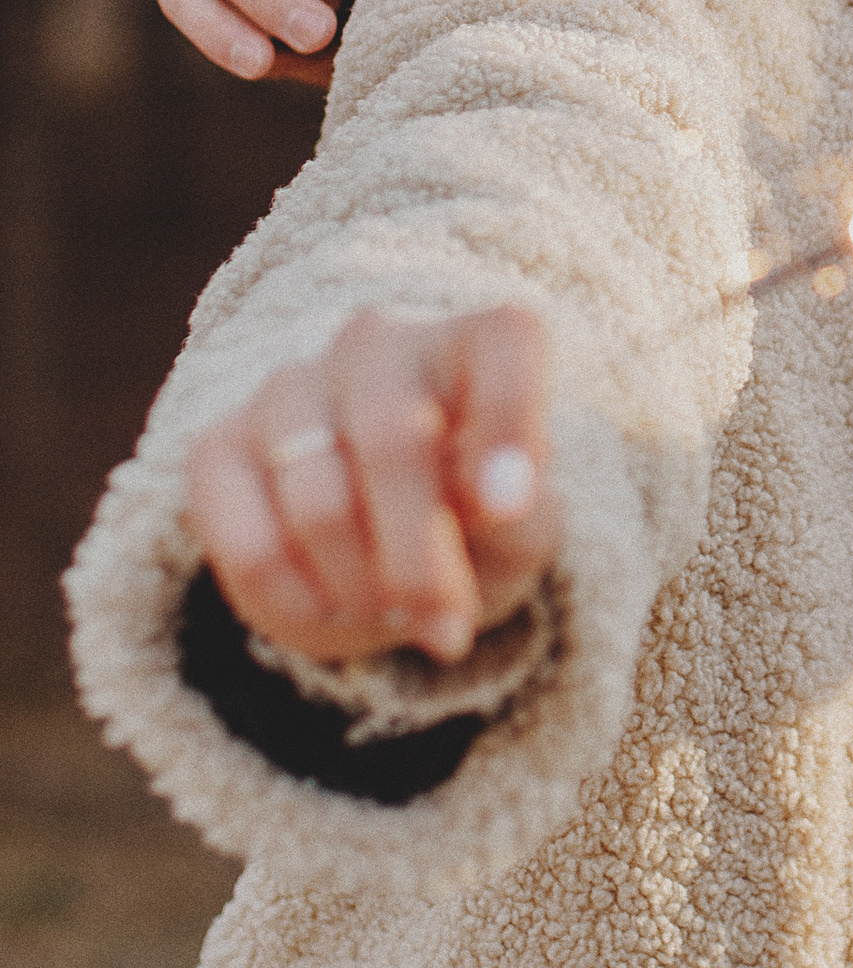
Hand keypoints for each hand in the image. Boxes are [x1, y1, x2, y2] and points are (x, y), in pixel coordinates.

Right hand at [187, 306, 560, 668]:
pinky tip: (334, 614)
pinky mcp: (218, 448)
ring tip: (392, 612)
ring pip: (318, 504)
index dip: (508, 421)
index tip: (511, 508)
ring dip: (363, 589)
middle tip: (446, 626)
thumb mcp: (520, 528)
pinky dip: (298, 606)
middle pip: (392, 440)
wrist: (393, 546)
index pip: (503, 341)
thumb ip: (517, 515)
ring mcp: (289, 388)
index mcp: (475, 342)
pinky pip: (249, 546)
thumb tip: (494, 504)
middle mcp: (377, 346)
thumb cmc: (475, 522)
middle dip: (420, 557)